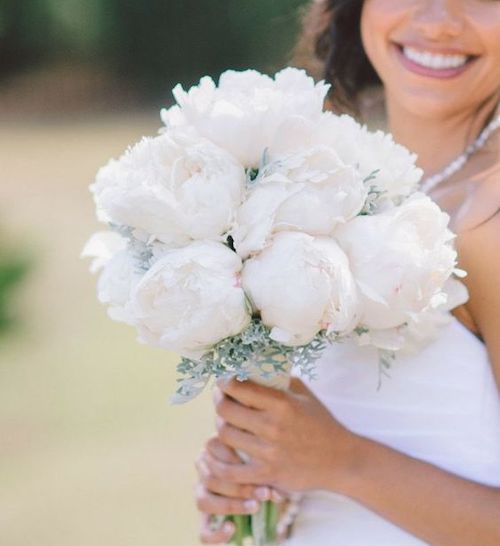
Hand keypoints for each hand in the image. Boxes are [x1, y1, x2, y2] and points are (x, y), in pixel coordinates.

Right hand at [196, 436, 284, 543]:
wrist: (259, 482)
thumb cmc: (261, 463)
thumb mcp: (261, 461)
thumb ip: (265, 470)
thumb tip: (276, 494)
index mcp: (212, 450)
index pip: (212, 449)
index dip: (232, 459)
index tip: (256, 466)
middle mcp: (203, 471)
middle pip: (210, 478)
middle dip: (240, 487)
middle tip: (264, 493)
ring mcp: (201, 494)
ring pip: (204, 501)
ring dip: (231, 505)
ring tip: (255, 507)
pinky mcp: (206, 519)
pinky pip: (203, 532)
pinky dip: (216, 533)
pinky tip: (232, 528)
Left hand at [209, 377, 359, 492]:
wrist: (341, 460)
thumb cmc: (321, 423)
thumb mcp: (304, 394)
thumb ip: (280, 380)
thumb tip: (256, 366)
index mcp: (282, 404)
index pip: (240, 387)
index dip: (225, 382)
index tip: (223, 380)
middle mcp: (273, 426)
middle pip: (226, 410)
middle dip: (219, 401)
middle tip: (220, 398)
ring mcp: (269, 452)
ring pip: (225, 434)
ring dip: (220, 425)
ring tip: (224, 421)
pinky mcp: (267, 475)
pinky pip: (230, 471)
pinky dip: (220, 462)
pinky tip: (221, 452)